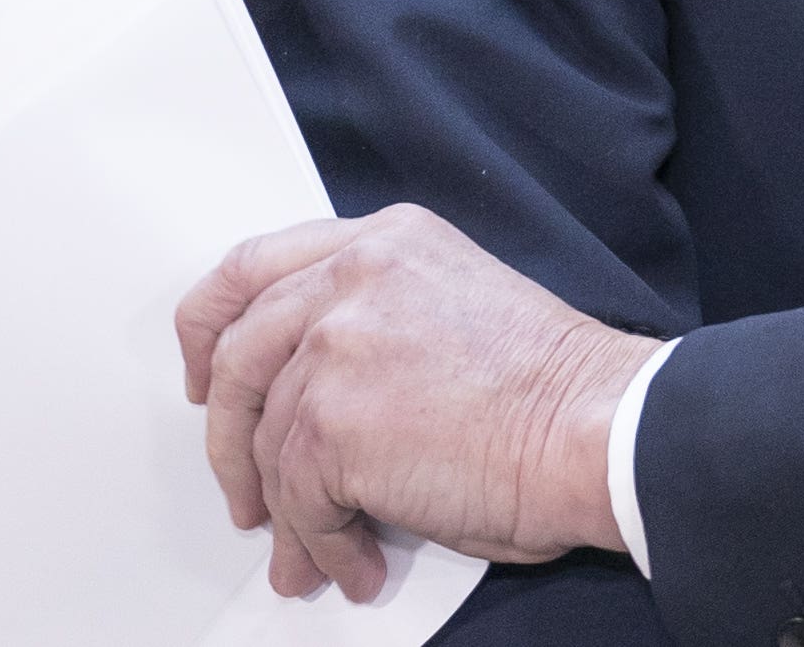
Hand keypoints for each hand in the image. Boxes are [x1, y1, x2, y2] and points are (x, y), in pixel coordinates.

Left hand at [173, 205, 659, 601]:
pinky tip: (353, 563)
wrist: (597, 428)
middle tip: (242, 485)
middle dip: (227, 437)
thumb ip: (372, 320)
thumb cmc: (552, 387)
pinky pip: (297, 502)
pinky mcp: (329, 423)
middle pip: (236, 355)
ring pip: (266, 443)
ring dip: (287, 514)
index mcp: (387, 242)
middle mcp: (352, 277)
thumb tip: (310, 402)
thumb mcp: (452, 305)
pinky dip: (320, 546)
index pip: (255, 266)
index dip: (212, 326)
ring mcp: (335, 346)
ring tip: (316, 551)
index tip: (206, 372)